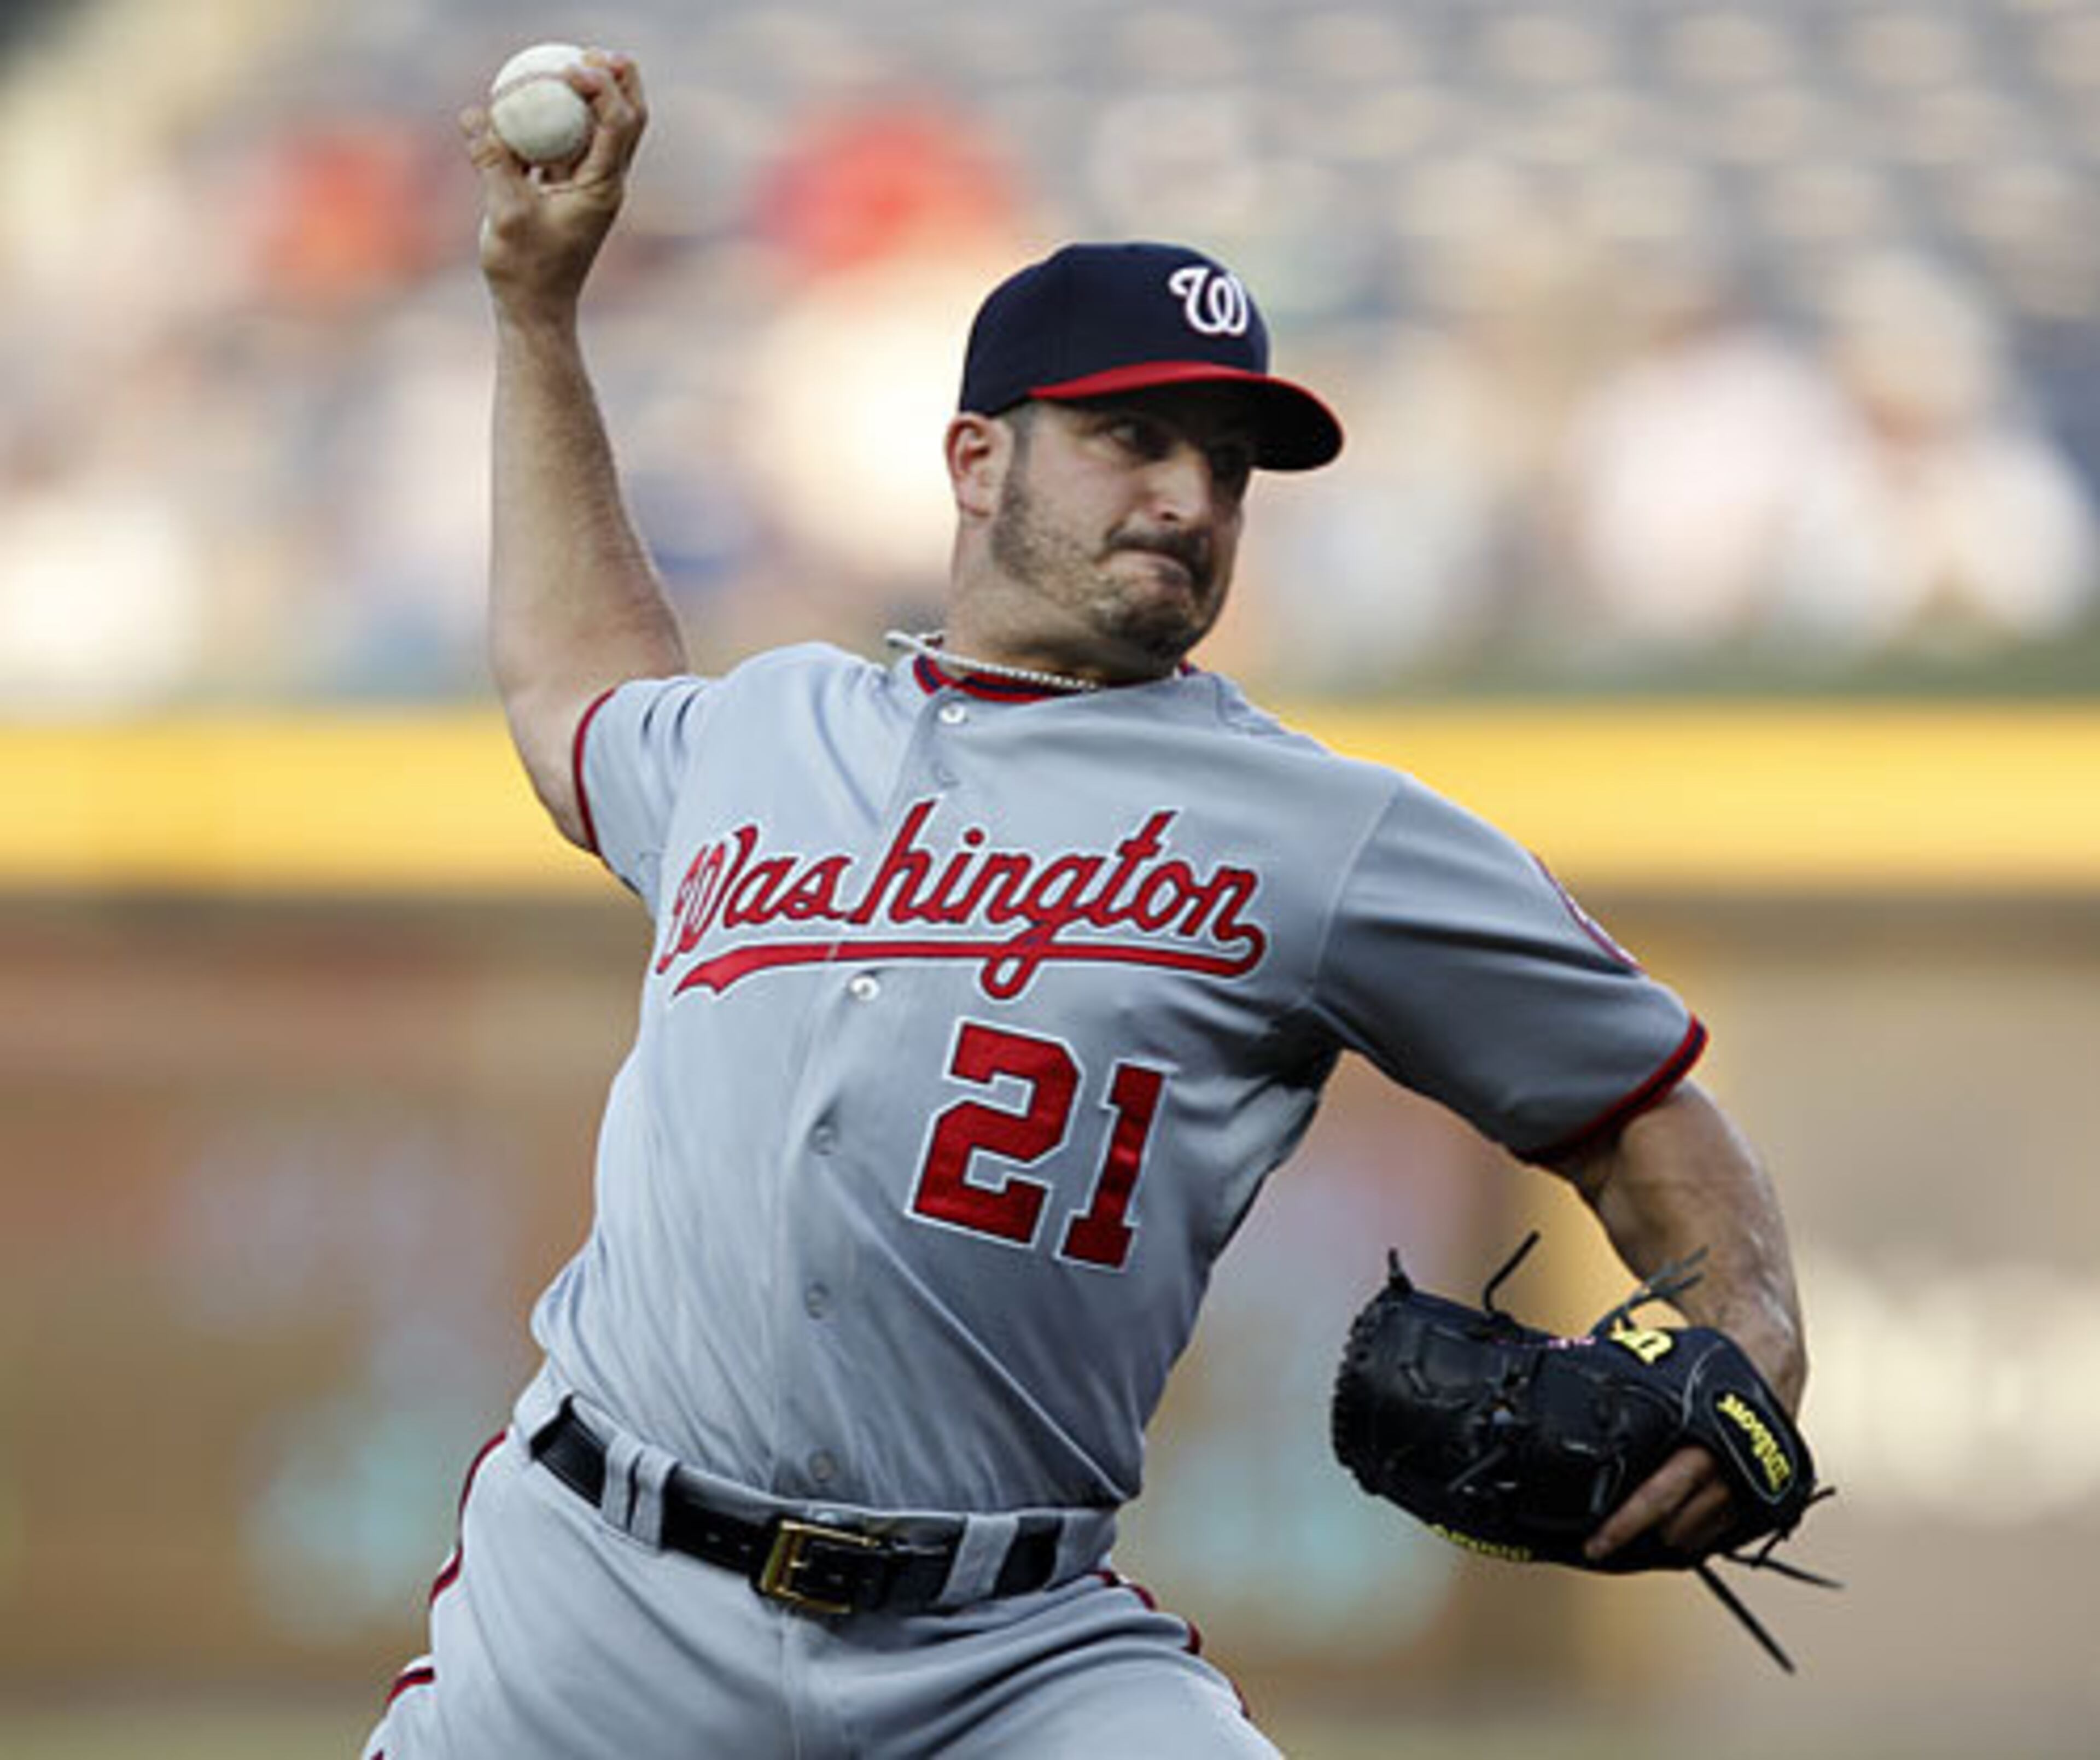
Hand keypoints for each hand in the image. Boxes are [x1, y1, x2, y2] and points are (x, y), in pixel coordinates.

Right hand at [460, 50, 648, 320]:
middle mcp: (604, 183)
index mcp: (603, 187)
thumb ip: (493, 162)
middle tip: (588, 50)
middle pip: (627, 118)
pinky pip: (566, 145)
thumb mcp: (505, 214)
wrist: (535, 310)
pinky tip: (527, 103)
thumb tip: (474, 115)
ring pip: (599, 129)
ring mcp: (588, 187)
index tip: (570, 65)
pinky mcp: (566, 192)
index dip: (602, 86)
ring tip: (562, 65)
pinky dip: (554, 121)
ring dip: (588, 96)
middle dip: (616, 80)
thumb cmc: (525, 271)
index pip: (618, 124)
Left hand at [1585, 1320, 1804, 1564]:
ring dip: (1668, 1537)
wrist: (1769, 1363)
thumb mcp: (1666, 1380)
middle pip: (1673, 1528)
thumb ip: (1635, 1409)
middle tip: (1605, 1541)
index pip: (1655, 1499)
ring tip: (1639, 1529)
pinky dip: (1695, 1536)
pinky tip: (1673, 1525)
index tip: (1594, 1545)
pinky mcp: (1764, 1503)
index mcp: (1700, 1442)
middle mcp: (1728, 1473)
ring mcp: (1750, 1492)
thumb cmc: (1708, 1370)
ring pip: (1696, 1539)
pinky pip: (1720, 1537)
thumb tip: (1581, 1417)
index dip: (1621, 1527)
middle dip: (1639, 1537)